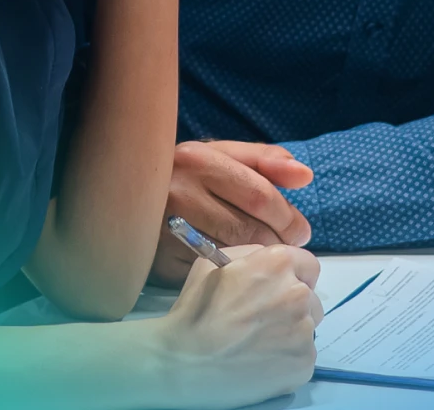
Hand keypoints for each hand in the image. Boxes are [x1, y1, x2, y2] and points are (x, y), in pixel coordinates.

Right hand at [148, 246, 321, 408]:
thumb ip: (251, 255)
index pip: (308, 265)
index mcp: (279, 264)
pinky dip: (287, 360)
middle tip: (263, 320)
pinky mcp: (303, 365)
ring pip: (306, 329)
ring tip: (258, 344)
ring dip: (290, 333)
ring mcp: (303, 333)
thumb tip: (269, 259)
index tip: (277, 290)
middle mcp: (298, 294)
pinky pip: (303, 357)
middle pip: (310, 299)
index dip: (293, 277)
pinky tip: (261, 362)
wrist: (185, 361)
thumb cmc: (196, 309)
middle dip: (292, 306)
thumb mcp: (215, 262)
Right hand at [151, 142, 314, 285]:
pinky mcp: (161, 263)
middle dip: (278, 243)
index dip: (288, 217)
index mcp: (199, 160)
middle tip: (290, 251)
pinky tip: (240, 275)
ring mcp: (167, 231)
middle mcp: (180, 193)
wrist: (129, 196)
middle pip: (248, 229)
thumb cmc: (187, 174)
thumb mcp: (221, 155)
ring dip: (259, 264)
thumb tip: (304, 176)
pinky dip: (232, 279)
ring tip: (269, 262)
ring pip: (232, 256)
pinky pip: (210, 276)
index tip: (302, 232)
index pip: (260, 195)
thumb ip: (264, 161)